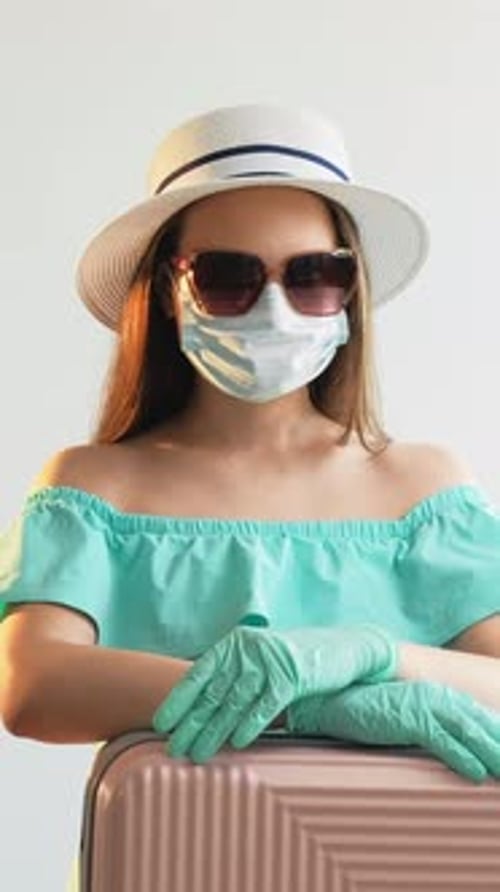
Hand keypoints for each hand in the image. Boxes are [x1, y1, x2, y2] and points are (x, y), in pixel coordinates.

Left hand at [152, 622, 396, 762]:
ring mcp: (269, 661)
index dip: (178, 700)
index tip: (162, 725)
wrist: (341, 648)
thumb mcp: (259, 661)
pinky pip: (265, 705)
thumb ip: (233, 677)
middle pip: (213, 693)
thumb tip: (200, 709)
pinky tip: (237, 743)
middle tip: (174, 749)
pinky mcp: (292, 676)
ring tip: (199, 754)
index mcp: (234, 645)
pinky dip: (250, 724)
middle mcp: (247, 650)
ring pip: (235, 702)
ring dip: (215, 731)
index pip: (198, 674)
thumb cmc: (294, 660)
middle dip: (191, 723)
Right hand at [286, 680, 499, 782]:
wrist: (339, 696)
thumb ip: (432, 723)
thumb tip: (454, 743)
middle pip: (482, 724)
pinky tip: (478, 773)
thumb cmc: (372, 708)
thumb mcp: (409, 713)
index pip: (480, 717)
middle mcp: (439, 696)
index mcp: (442, 694)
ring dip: (493, 753)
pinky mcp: (412, 718)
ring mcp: (426, 706)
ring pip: (471, 732)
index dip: (497, 734)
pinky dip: (464, 757)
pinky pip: (445, 741)